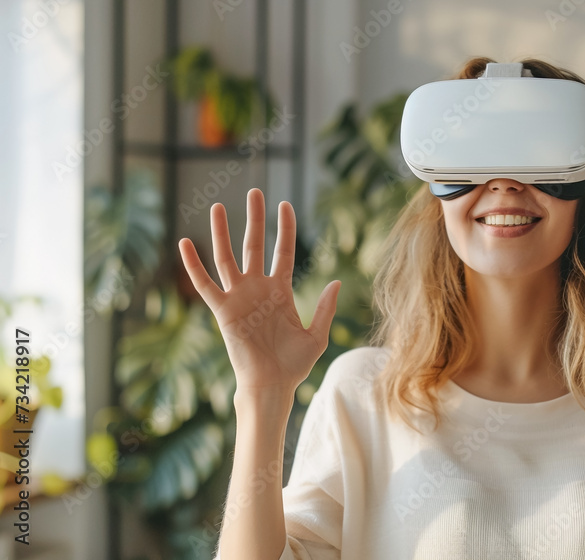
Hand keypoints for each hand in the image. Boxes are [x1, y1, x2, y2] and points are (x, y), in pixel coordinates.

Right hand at [177, 188, 340, 394]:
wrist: (272, 384)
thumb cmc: (294, 365)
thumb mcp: (317, 335)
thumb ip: (325, 308)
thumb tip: (335, 282)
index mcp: (281, 292)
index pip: (284, 252)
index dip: (285, 229)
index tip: (285, 205)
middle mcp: (258, 289)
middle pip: (255, 245)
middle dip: (255, 219)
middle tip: (255, 191)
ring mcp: (239, 298)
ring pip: (227, 257)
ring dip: (221, 232)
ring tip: (217, 206)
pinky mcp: (223, 311)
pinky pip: (205, 284)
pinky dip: (193, 265)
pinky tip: (184, 243)